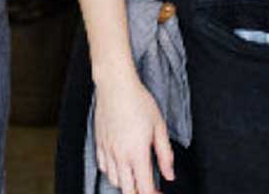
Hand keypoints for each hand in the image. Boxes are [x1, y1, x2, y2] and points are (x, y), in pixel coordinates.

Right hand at [93, 73, 174, 193]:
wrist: (115, 85)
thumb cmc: (138, 101)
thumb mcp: (160, 127)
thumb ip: (165, 154)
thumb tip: (169, 175)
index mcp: (137, 153)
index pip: (145, 188)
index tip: (161, 193)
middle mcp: (120, 155)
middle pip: (128, 190)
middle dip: (140, 193)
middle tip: (150, 188)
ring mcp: (107, 149)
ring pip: (115, 180)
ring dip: (126, 184)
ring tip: (136, 177)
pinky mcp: (98, 142)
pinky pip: (103, 167)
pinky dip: (112, 172)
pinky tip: (120, 166)